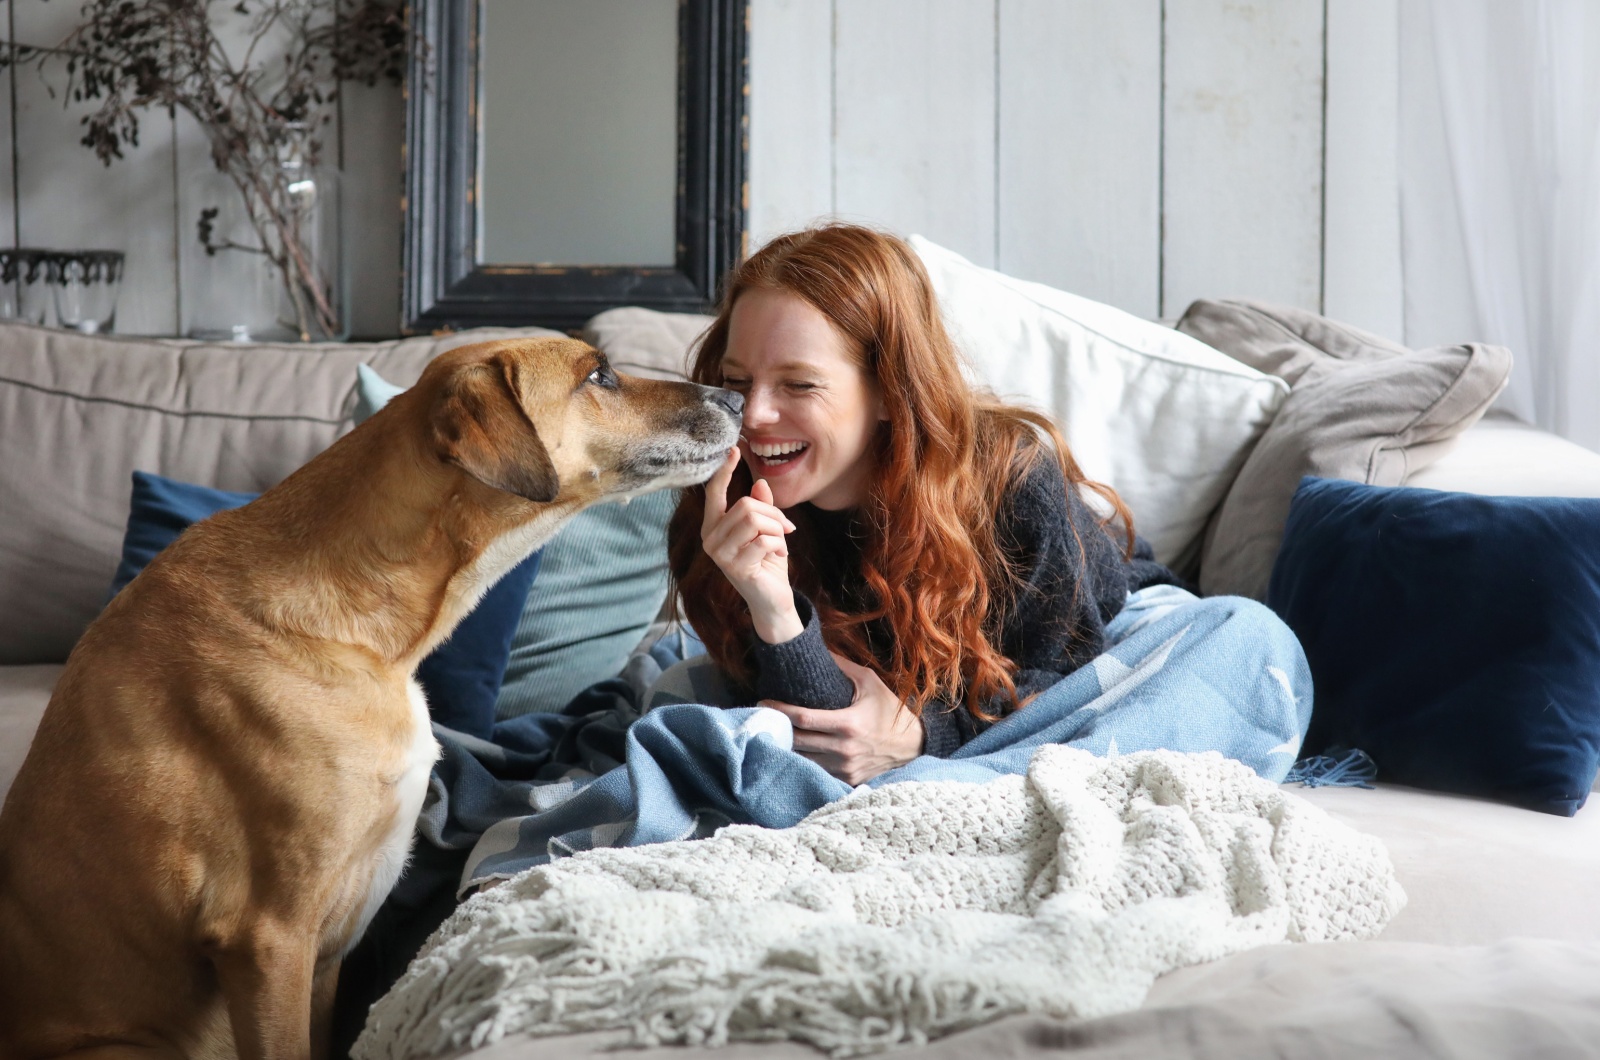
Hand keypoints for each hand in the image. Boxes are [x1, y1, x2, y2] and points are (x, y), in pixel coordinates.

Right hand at [701, 446, 802, 642]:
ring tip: (781, 542)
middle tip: (786, 528)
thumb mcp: (766, 530)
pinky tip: (780, 555)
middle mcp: (710, 539)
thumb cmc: (767, 563)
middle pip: (745, 506)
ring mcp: (719, 555)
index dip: (724, 471)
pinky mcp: (735, 568)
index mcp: (713, 526)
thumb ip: (761, 508)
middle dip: (773, 514)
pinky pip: (764, 540)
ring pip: (754, 520)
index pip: (714, 493)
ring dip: (776, 529)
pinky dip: (779, 544)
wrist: (773, 599)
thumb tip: (760, 483)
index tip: (734, 449)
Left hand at [762, 655, 923, 784]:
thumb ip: (842, 666)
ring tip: (774, 731)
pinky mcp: (846, 779)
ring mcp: (845, 768)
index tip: (764, 702)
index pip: (803, 719)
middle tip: (763, 716)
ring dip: (787, 746)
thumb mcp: (870, 682)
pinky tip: (794, 749)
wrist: (912, 745)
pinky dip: (803, 760)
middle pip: (797, 741)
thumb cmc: (889, 710)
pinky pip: (816, 770)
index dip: (780, 710)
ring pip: (803, 759)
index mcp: (848, 724)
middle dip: (777, 728)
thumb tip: (817, 647)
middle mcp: (844, 749)